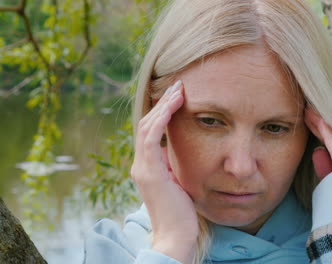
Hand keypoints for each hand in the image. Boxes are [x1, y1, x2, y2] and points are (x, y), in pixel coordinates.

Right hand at [131, 81, 196, 262]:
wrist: (175, 235)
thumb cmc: (181, 211)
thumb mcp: (178, 181)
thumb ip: (173, 165)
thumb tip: (178, 150)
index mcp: (148, 166)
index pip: (151, 131)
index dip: (163, 111)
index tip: (178, 96)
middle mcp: (141, 164)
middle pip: (147, 124)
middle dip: (163, 103)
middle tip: (179, 86)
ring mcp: (143, 168)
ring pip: (147, 127)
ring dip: (163, 106)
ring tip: (179, 90)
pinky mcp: (149, 173)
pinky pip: (151, 139)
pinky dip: (161, 120)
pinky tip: (173, 106)